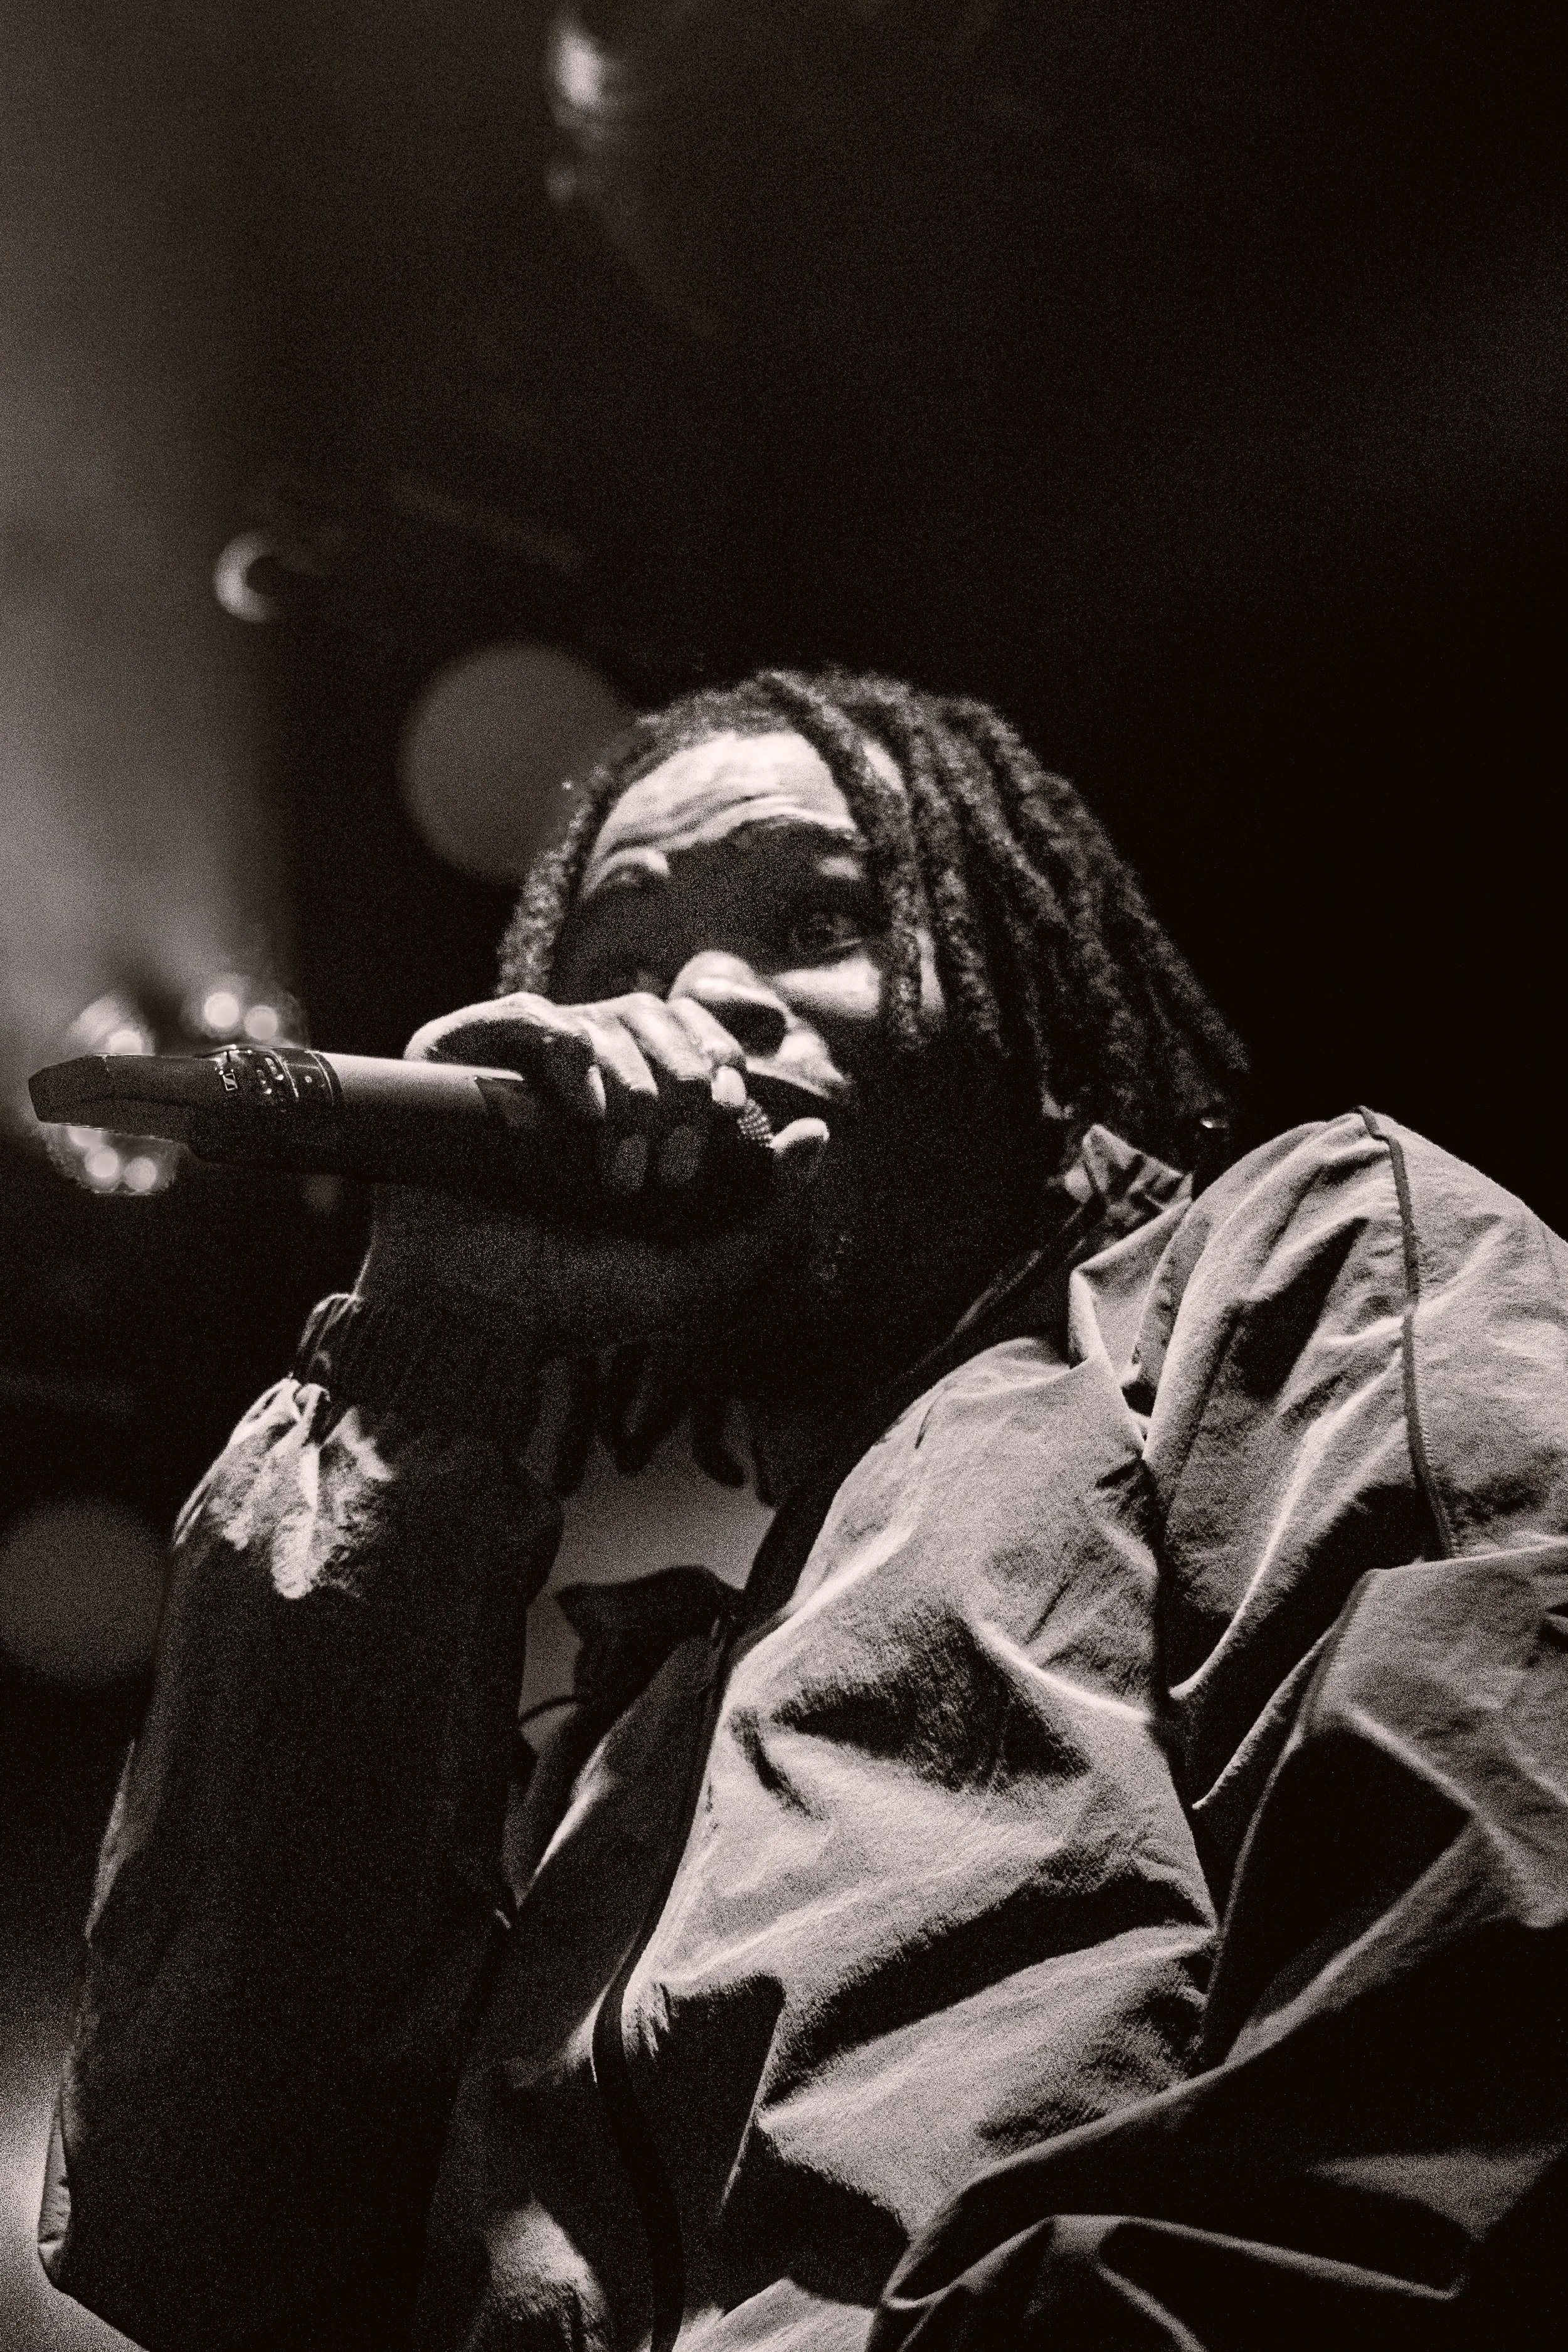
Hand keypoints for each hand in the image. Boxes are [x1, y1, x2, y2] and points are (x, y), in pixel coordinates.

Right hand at [356, 989, 829, 1359]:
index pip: (693, 1039)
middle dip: (684, 1078)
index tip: (729, 1109)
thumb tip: (818, 1134)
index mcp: (631, 1113)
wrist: (471, 1325)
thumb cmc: (572, 1305)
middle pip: (655, 1017)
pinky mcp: (454, 1062)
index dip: (720, 1058)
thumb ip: (767, 1218)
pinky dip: (568, 1051)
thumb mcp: (695, 1280)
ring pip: (602, 1018)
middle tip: (676, 1160)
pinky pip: (527, 1016)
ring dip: (633, 1081)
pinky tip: (584, 1108)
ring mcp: (516, 1067)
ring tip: (620, 1165)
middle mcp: (575, 1081)